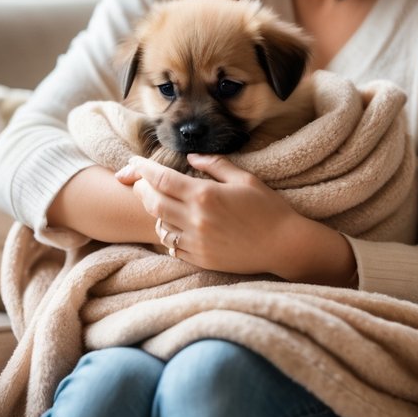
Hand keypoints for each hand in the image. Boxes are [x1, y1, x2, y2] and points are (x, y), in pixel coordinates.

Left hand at [121, 153, 302, 275]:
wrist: (284, 246)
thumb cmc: (269, 209)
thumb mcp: (245, 179)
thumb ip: (215, 165)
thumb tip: (191, 157)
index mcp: (205, 195)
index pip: (161, 179)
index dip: (143, 168)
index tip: (134, 161)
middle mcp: (195, 220)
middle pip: (152, 202)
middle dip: (141, 188)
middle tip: (139, 180)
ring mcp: (196, 242)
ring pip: (159, 226)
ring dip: (153, 213)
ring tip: (157, 202)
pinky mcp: (200, 259)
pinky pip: (172, 248)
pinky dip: (167, 234)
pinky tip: (172, 226)